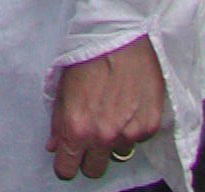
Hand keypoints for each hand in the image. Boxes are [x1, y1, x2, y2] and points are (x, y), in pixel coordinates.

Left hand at [48, 35, 165, 179]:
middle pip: (94, 170)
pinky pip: (137, 138)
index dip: (65, 162)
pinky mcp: (150, 126)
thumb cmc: (87, 53)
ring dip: (113, 138)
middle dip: (88, 156)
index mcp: (76, 127)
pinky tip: (128, 101)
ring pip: (117, 153)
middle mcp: (103, 136)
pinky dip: (132, 125)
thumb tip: (54, 145)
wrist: (122, 34)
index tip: (68, 154)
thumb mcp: (62, 83)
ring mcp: (129, 134)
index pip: (67, 170)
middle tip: (90, 133)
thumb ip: (57, 119)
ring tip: (111, 109)